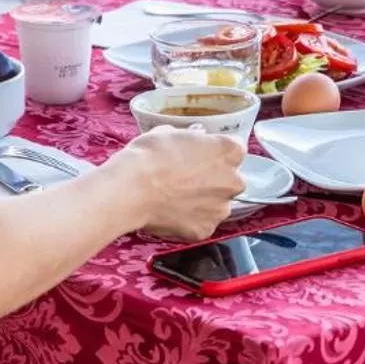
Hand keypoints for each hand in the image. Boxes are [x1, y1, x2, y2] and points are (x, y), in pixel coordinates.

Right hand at [105, 126, 245, 240]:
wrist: (131, 189)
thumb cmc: (149, 156)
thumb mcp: (170, 132)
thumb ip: (191, 138)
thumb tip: (193, 140)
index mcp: (229, 151)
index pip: (234, 149)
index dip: (215, 152)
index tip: (201, 155)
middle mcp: (233, 181)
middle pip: (230, 179)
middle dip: (213, 179)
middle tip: (186, 178)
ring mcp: (221, 209)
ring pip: (217, 204)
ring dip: (203, 201)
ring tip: (175, 198)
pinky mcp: (206, 230)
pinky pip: (202, 223)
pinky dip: (190, 220)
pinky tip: (171, 212)